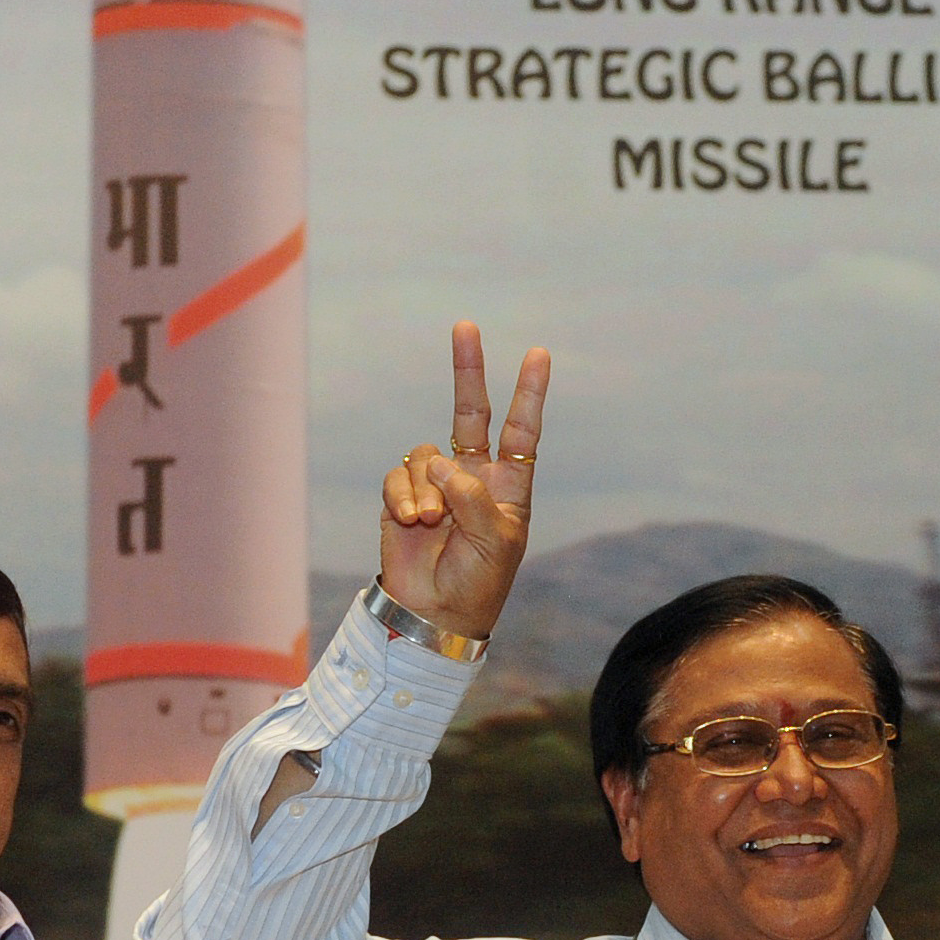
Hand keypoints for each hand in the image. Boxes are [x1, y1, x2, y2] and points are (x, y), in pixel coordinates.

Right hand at [378, 323, 548, 640]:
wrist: (434, 614)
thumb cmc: (478, 582)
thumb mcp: (495, 541)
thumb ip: (474, 497)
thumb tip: (443, 463)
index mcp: (507, 487)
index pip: (521, 431)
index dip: (529, 394)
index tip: (539, 354)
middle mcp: (472, 476)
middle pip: (470, 413)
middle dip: (468, 371)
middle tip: (465, 326)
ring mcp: (435, 485)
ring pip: (427, 454)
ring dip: (428, 488)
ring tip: (431, 522)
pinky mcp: (401, 496)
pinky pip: (400, 475)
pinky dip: (404, 496)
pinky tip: (411, 522)